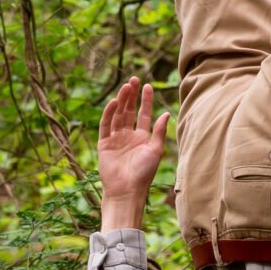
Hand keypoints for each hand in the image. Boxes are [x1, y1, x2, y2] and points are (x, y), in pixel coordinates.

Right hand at [96, 77, 168, 229]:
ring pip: (118, 115)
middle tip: (134, 79)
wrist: (127, 190)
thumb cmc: (144, 173)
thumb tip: (166, 113)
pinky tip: (114, 102)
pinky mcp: (104, 143)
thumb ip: (160, 131)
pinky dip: (109, 113)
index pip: (143, 114)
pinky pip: (106, 125)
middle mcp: (128, 136)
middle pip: (129, 111)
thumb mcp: (156, 150)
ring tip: (126, 86)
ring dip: (121, 101)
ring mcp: (115, 139)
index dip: (146, 100)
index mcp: (142, 138)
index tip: (148, 86)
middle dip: (131, 95)